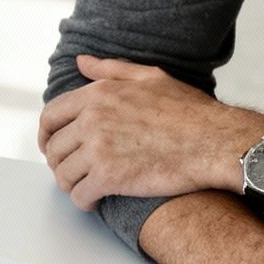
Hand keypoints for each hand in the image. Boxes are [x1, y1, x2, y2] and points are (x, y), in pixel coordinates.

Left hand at [40, 55, 263, 209]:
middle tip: (70, 170)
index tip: (52, 146)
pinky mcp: (110, 177)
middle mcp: (92, 119)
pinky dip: (83, 201)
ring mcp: (99, 149)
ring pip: (63, 174)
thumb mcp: (150, 77)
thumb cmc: (189, 111)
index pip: (51, 116)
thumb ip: (110, 70)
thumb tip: (81, 62)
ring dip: (69, 184)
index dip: (46, 135)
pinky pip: (80, 194)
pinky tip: (93, 201)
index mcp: (97, 95)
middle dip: (58, 162)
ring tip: (82, 187)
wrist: (217, 141)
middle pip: (54, 147)